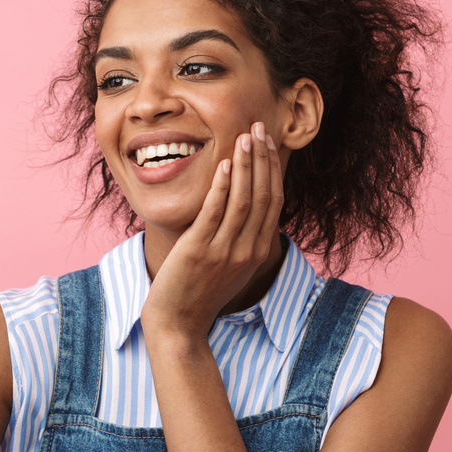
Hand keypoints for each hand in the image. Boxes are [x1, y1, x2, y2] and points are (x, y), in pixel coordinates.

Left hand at [140, 121, 284, 341]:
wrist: (178, 323)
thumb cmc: (199, 291)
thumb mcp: (229, 265)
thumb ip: (240, 238)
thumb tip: (242, 205)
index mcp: (257, 252)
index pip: (273, 202)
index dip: (272, 169)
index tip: (268, 142)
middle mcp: (247, 250)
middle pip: (262, 196)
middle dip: (262, 159)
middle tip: (258, 128)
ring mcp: (224, 251)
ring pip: (242, 200)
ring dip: (245, 165)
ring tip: (244, 137)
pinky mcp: (199, 251)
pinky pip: (215, 213)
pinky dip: (221, 186)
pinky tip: (223, 163)